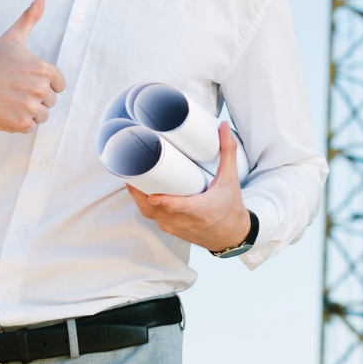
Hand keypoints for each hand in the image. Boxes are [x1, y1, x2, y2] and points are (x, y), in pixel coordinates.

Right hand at [0, 0, 66, 132]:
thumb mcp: (12, 37)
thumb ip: (31, 16)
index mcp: (44, 69)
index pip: (59, 84)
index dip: (43, 83)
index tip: (25, 79)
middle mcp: (40, 88)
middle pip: (51, 100)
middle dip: (36, 97)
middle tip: (14, 89)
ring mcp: (30, 107)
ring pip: (42, 115)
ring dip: (29, 111)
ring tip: (10, 100)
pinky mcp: (19, 123)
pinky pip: (31, 127)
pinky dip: (20, 122)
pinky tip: (6, 110)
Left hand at [127, 121, 251, 251]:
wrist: (232, 235)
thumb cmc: (230, 208)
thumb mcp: (230, 179)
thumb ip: (227, 152)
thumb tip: (224, 128)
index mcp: (199, 210)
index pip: (177, 207)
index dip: (164, 201)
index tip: (152, 194)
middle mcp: (184, 221)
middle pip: (154, 210)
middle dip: (139, 195)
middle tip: (131, 175)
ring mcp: (175, 226)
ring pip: (150, 214)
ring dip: (139, 199)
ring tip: (133, 180)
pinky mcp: (171, 229)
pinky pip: (154, 218)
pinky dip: (147, 206)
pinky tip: (144, 193)